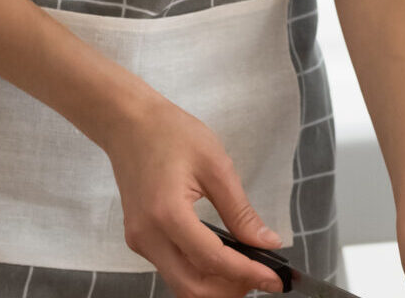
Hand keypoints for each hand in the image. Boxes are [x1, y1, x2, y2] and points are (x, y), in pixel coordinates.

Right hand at [96, 92, 285, 297]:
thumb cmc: (170, 133)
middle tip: (262, 275)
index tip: (275, 279)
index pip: (213, 261)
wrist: (128, 123)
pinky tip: (223, 259)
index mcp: (167, 213)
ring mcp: (140, 240)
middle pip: (192, 288)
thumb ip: (241, 211)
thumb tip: (267, 243)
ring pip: (181, 284)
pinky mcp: (139, 239)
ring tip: (246, 268)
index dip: (248, 274)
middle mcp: (148, 235)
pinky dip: (200, 273)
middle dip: (231, 289)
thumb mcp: (216, 165)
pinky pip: (172, 270)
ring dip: (215, 285)